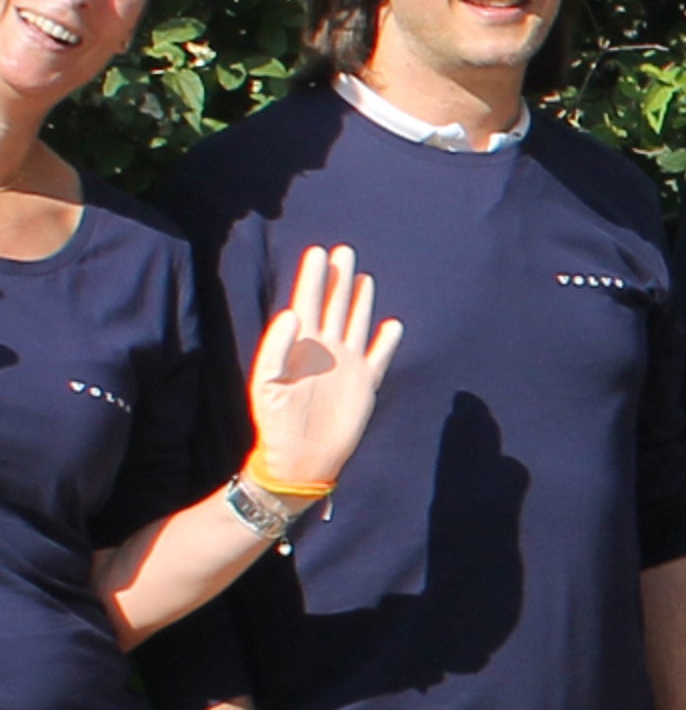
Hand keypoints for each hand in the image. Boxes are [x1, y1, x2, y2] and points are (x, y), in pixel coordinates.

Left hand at [242, 242, 402, 497]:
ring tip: (363, 277)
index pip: (308, 302)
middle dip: (338, 279)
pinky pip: (380, 356)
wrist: (301, 457)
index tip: (318, 251)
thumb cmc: (277, 421)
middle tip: (343, 251)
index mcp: (300, 345)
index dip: (313, 278)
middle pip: (334, 306)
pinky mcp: (366, 383)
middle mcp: (326, 349)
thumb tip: (293, 313)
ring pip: (356, 324)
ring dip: (361, 301)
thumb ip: (277, 348)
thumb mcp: (268, 384)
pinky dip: (387, 341)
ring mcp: (347, 364)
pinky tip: (392, 324)